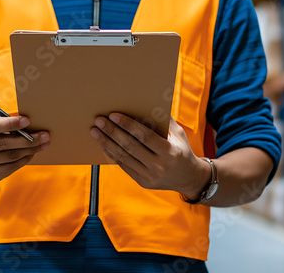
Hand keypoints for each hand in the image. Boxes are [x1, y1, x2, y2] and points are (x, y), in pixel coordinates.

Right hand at [0, 112, 49, 183]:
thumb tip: (24, 121)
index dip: (10, 124)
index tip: (27, 121)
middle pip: (2, 144)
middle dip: (26, 139)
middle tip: (44, 135)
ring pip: (8, 157)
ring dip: (29, 150)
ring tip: (42, 144)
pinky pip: (9, 168)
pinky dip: (23, 160)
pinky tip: (32, 153)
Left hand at [89, 113, 210, 198]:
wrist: (188, 178)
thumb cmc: (181, 150)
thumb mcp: (178, 134)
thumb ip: (164, 120)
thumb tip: (147, 102)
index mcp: (169, 151)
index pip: (144, 136)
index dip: (127, 125)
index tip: (113, 115)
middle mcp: (159, 165)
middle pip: (130, 146)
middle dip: (112, 132)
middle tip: (99, 120)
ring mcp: (150, 176)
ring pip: (123, 157)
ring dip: (106, 143)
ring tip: (95, 131)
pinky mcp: (143, 182)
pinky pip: (123, 166)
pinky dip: (112, 154)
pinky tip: (104, 144)